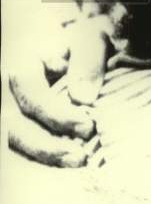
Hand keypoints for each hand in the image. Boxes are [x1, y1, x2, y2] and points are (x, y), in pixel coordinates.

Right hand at [5, 14, 113, 166]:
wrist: (76, 47)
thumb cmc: (82, 44)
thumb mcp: (90, 40)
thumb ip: (88, 62)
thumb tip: (83, 97)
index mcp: (23, 64)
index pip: (31, 94)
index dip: (58, 114)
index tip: (88, 126)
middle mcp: (8, 89)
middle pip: (15, 125)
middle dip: (47, 145)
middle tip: (81, 155)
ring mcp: (8, 108)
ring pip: (13, 139)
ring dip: (43, 155)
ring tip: (76, 161)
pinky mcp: (17, 122)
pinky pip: (20, 144)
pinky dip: (41, 157)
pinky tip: (64, 163)